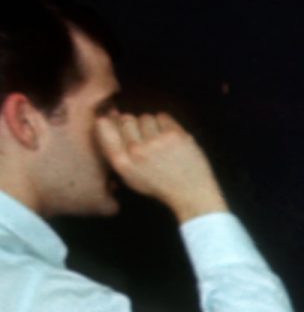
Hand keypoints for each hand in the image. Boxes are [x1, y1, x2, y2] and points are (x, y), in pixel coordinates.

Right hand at [94, 111, 226, 222]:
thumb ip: (115, 149)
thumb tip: (105, 118)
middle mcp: (135, 151)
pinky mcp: (174, 136)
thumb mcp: (129, 175)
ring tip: (161, 141)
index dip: (111, 122)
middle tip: (147, 139)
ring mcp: (156, 142)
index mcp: (122, 162)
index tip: (120, 126)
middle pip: (126, 119)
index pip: (103, 126)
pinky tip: (171, 138)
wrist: (192, 194)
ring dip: (152, 126)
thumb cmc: (160, 185)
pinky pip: (163, 117)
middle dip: (135, 126)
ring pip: (145, 117)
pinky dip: (166, 125)